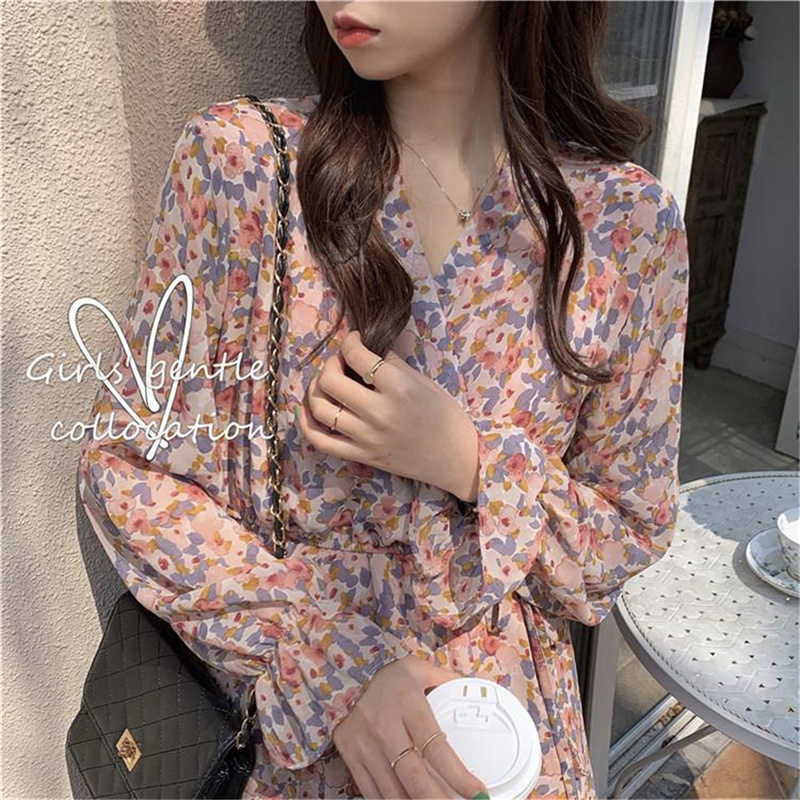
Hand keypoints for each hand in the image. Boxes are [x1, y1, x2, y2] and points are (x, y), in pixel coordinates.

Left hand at [295, 330, 479, 502]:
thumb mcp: (424, 381)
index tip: (354, 340)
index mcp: (398, 388)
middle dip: (331, 363)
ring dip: (316, 388)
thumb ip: (392, 363)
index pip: (357, 356)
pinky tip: (308, 408)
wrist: (456, 458)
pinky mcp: (360, 456)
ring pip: (320, 407)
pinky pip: (319, 440)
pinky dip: (306, 422)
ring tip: (328, 383)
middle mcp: (378, 413)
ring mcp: (366, 437)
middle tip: (342, 362)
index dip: (350, 341)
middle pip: (330, 380)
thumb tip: (367, 347)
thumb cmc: (445, 416)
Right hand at [332, 654, 488, 798]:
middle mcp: (385, 727)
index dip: (458, 775)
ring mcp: (365, 746)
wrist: (344, 677)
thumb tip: (475, 687)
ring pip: (394, 792)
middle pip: (415, 778)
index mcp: (408, 704)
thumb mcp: (417, 669)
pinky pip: (372, 793)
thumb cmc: (387, 678)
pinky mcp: (351, 758)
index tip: (477, 792)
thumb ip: (445, 679)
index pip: (437, 748)